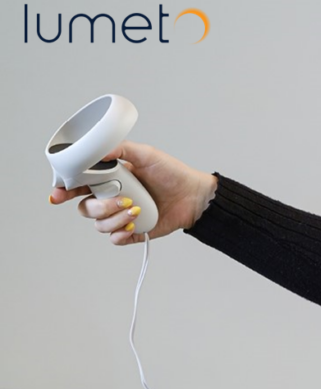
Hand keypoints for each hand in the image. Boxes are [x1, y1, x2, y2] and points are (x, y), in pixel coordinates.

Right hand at [48, 140, 217, 245]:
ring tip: (136, 210)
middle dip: (98, 207)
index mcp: (109, 179)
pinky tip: (134, 224)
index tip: (58, 195)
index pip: (78, 186)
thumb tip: (98, 150)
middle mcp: (112, 198)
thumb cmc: (173, 173)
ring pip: (99, 225)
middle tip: (122, 201)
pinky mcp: (134, 231)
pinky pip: (115, 239)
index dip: (64, 191)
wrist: (194, 196)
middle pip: (85, 209)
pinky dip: (121, 233)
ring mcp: (122, 216)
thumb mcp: (147, 154)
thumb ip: (122, 149)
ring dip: (114, 219)